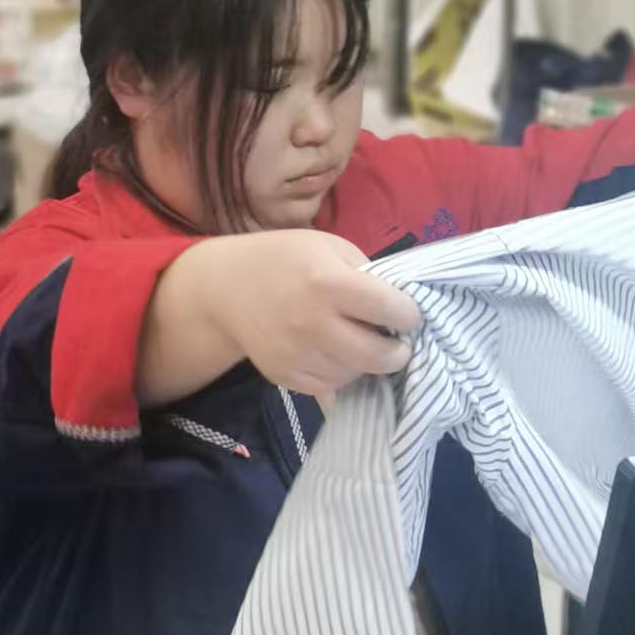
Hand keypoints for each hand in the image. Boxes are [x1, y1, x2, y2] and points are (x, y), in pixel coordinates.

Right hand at [200, 230, 420, 397]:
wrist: (226, 286)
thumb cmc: (286, 258)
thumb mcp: (330, 247)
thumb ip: (367, 275)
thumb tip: (398, 309)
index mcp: (328, 283)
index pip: (390, 309)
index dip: (408, 314)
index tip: (406, 315)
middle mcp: (313, 323)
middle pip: (378, 356)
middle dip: (397, 352)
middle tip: (397, 344)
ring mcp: (297, 354)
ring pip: (355, 374)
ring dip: (366, 363)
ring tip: (360, 344)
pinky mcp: (284, 376)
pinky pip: (329, 387)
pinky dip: (341, 374)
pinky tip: (336, 354)